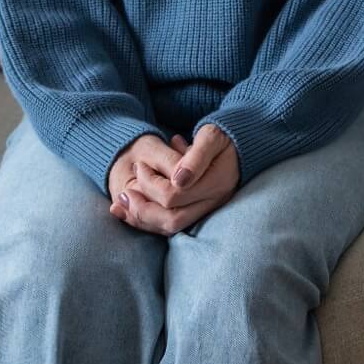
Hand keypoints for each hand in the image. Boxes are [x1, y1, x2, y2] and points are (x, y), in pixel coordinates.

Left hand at [106, 126, 238, 236]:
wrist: (241, 145)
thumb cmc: (224, 136)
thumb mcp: (211, 136)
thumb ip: (195, 156)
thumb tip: (178, 180)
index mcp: (215, 184)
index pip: (174, 196)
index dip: (150, 184)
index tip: (140, 167)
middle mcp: (212, 203)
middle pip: (171, 221)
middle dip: (142, 210)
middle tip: (124, 194)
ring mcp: (206, 210)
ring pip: (170, 228)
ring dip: (142, 219)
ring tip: (121, 205)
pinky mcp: (198, 212)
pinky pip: (171, 225)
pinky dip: (148, 221)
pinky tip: (131, 212)